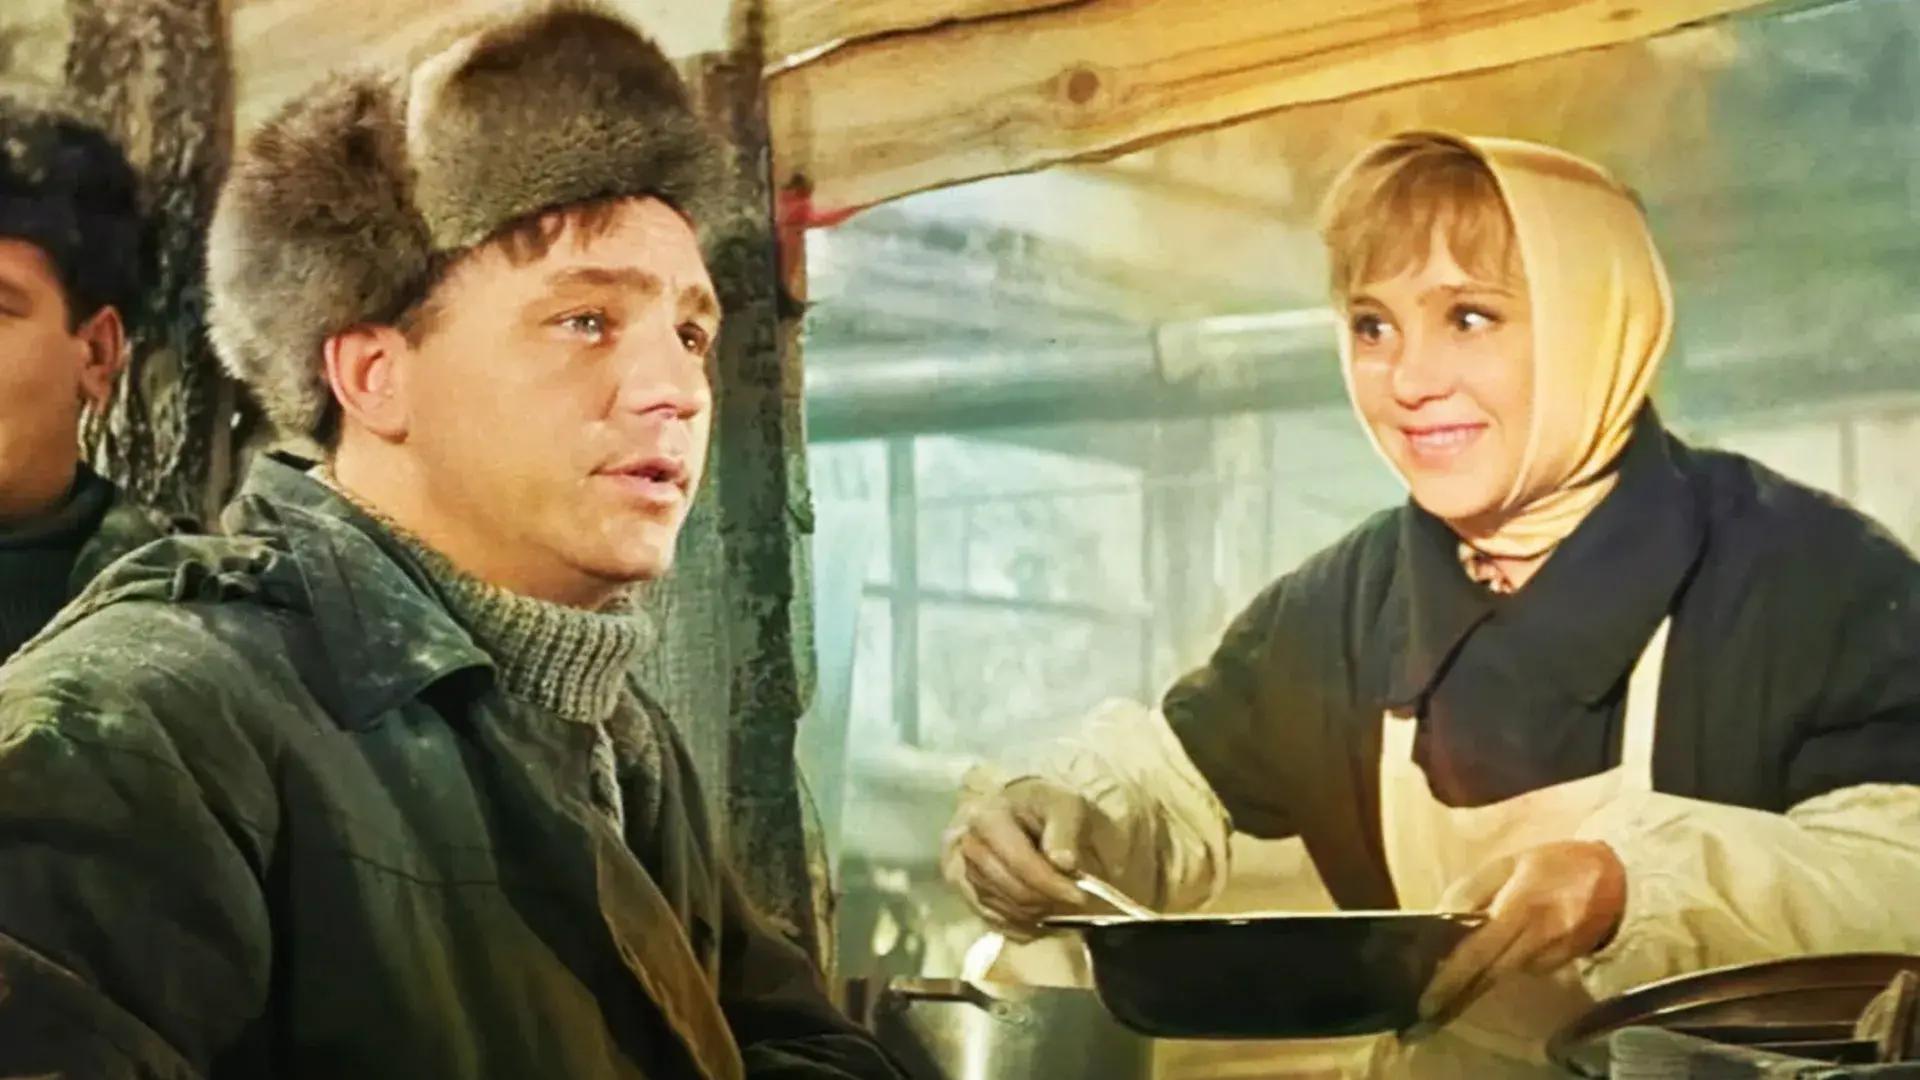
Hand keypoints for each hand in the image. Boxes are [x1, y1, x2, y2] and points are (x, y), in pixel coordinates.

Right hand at [941, 778, 1095, 936]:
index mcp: (988, 816)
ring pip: (1001, 907)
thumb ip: (1066, 831)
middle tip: (1074, 904)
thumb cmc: (1047, 808)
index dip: (1050, 883)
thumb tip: (1064, 862)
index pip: (1018, 861)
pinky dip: (1021, 924)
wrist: (1028, 812)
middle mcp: (966, 844)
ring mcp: (961, 869)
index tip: (1080, 896)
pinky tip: (1042, 917)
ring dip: (1035, 913)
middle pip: (1009, 888)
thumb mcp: (1066, 806)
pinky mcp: (966, 892)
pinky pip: (993, 919)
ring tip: (1060, 906)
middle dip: (1045, 900)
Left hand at [1413, 840, 1627, 1032]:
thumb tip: (1437, 920)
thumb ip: (1469, 892)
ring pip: (1509, 972)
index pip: (1478, 950)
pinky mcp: (1569, 962)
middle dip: (1458, 989)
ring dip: (1484, 973)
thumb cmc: (1553, 864)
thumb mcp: (1506, 864)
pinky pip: (1531, 969)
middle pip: (1491, 972)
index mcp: (1519, 905)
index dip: (1451, 977)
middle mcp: (1540, 935)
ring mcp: (1557, 953)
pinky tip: (1514, 946)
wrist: (1618, 874)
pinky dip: (1515, 962)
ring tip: (1464, 968)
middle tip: (1431, 1005)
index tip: (1427, 999)